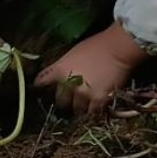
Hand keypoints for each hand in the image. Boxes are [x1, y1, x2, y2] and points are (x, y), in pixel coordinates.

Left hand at [33, 23, 148, 117]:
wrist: (117, 48)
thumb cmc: (97, 45)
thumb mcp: (73, 52)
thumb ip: (63, 66)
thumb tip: (58, 74)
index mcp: (60, 70)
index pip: (41, 82)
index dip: (39, 87)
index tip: (39, 90)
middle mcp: (68, 84)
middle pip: (61, 101)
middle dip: (65, 101)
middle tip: (70, 101)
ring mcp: (83, 93)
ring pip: (76, 109)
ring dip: (80, 107)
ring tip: (86, 106)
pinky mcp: (98, 100)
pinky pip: (92, 112)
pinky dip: (93, 112)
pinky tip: (96, 109)